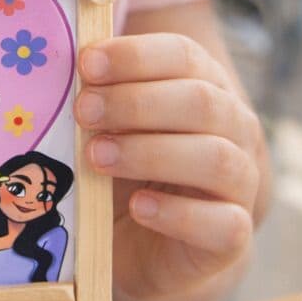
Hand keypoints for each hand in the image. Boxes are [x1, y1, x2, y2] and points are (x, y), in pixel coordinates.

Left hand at [75, 33, 263, 300]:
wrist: (154, 244)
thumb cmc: (128, 169)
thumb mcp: (111, 126)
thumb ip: (98, 97)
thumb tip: (59, 68)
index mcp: (205, 85)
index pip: (183, 56)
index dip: (135, 56)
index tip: (86, 64)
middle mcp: (234, 128)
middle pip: (200, 101)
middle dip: (135, 102)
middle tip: (83, 111)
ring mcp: (241, 182)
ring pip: (215, 158)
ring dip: (150, 153)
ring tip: (97, 156)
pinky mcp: (233, 234)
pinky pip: (224, 223)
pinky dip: (178, 214)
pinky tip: (138, 207)